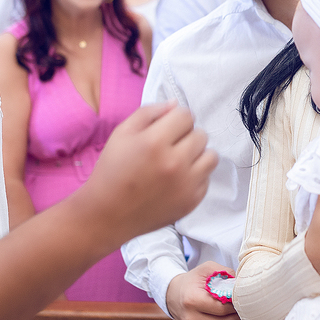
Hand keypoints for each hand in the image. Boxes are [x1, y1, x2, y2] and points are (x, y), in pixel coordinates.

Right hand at [84, 103, 216, 241]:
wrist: (107, 214)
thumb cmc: (112, 171)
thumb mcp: (122, 134)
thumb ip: (149, 113)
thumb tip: (175, 104)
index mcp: (155, 142)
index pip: (186, 115)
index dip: (175, 119)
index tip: (165, 129)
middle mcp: (175, 163)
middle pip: (201, 134)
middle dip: (186, 136)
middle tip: (169, 146)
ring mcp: (186, 185)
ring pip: (211, 156)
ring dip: (197, 155)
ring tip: (179, 161)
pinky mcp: (192, 202)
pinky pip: (207, 179)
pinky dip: (195, 176)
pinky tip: (176, 180)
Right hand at [165, 261, 243, 319]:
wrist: (174, 296)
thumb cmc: (193, 282)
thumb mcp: (207, 269)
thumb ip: (225, 273)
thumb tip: (242, 284)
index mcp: (192, 300)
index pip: (223, 309)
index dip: (236, 305)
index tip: (238, 299)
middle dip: (240, 317)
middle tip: (242, 310)